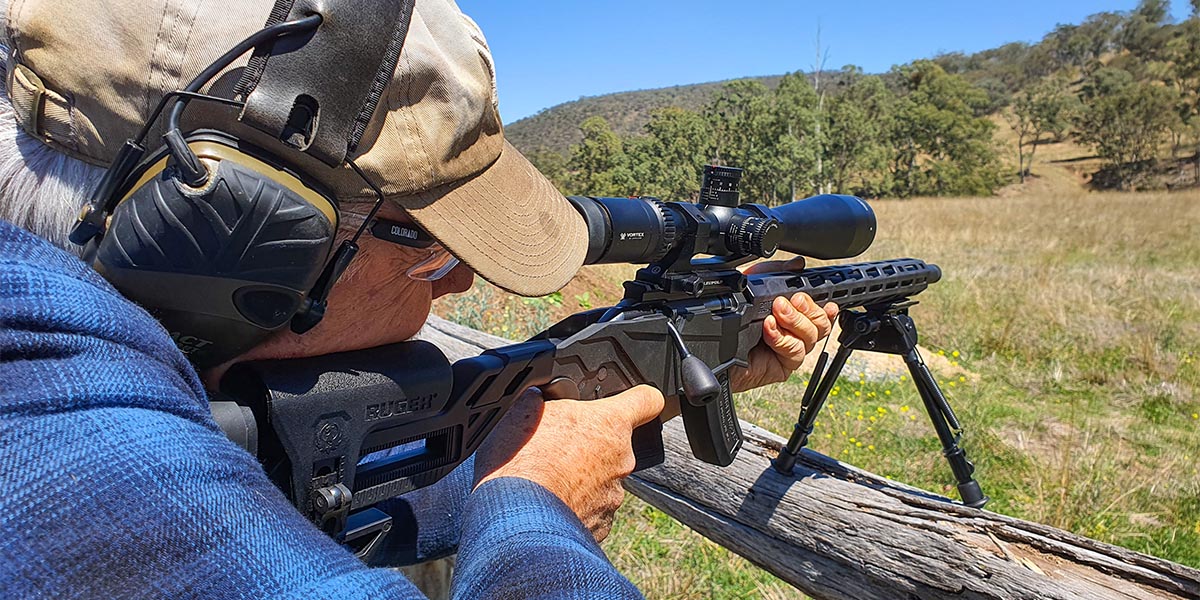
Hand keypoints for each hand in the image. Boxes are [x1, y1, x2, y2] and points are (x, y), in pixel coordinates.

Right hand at [473, 385, 664, 541]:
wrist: (516, 520)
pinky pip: (590, 509)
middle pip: (615, 444)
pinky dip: (573, 506)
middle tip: (557, 448)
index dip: (640, 399)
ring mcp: (613, 496)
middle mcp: (621, 459)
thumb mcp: (524, 413)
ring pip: (601, 480)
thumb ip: (545, 400)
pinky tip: (547, 504)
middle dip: (591, 445)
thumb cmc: (522, 462)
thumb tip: (537, 396)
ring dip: (580, 478)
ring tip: (546, 480)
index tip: (633, 401)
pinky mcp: (601, 526)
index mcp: (610, 424)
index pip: (648, 400)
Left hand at [731, 257, 838, 392]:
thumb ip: (773, 272)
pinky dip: (782, 337)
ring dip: (795, 321)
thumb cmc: (728, 318)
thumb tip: (798, 264)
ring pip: (812, 337)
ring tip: (774, 313)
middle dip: (808, 309)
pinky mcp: (784, 366)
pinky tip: (768, 329)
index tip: (823, 295)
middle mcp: (795, 332)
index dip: (825, 304)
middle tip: (785, 302)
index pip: (820, 309)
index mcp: (792, 314)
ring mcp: (791, 349)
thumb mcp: (750, 285)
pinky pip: (795, 351)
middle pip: (821, 323)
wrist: (710, 349)